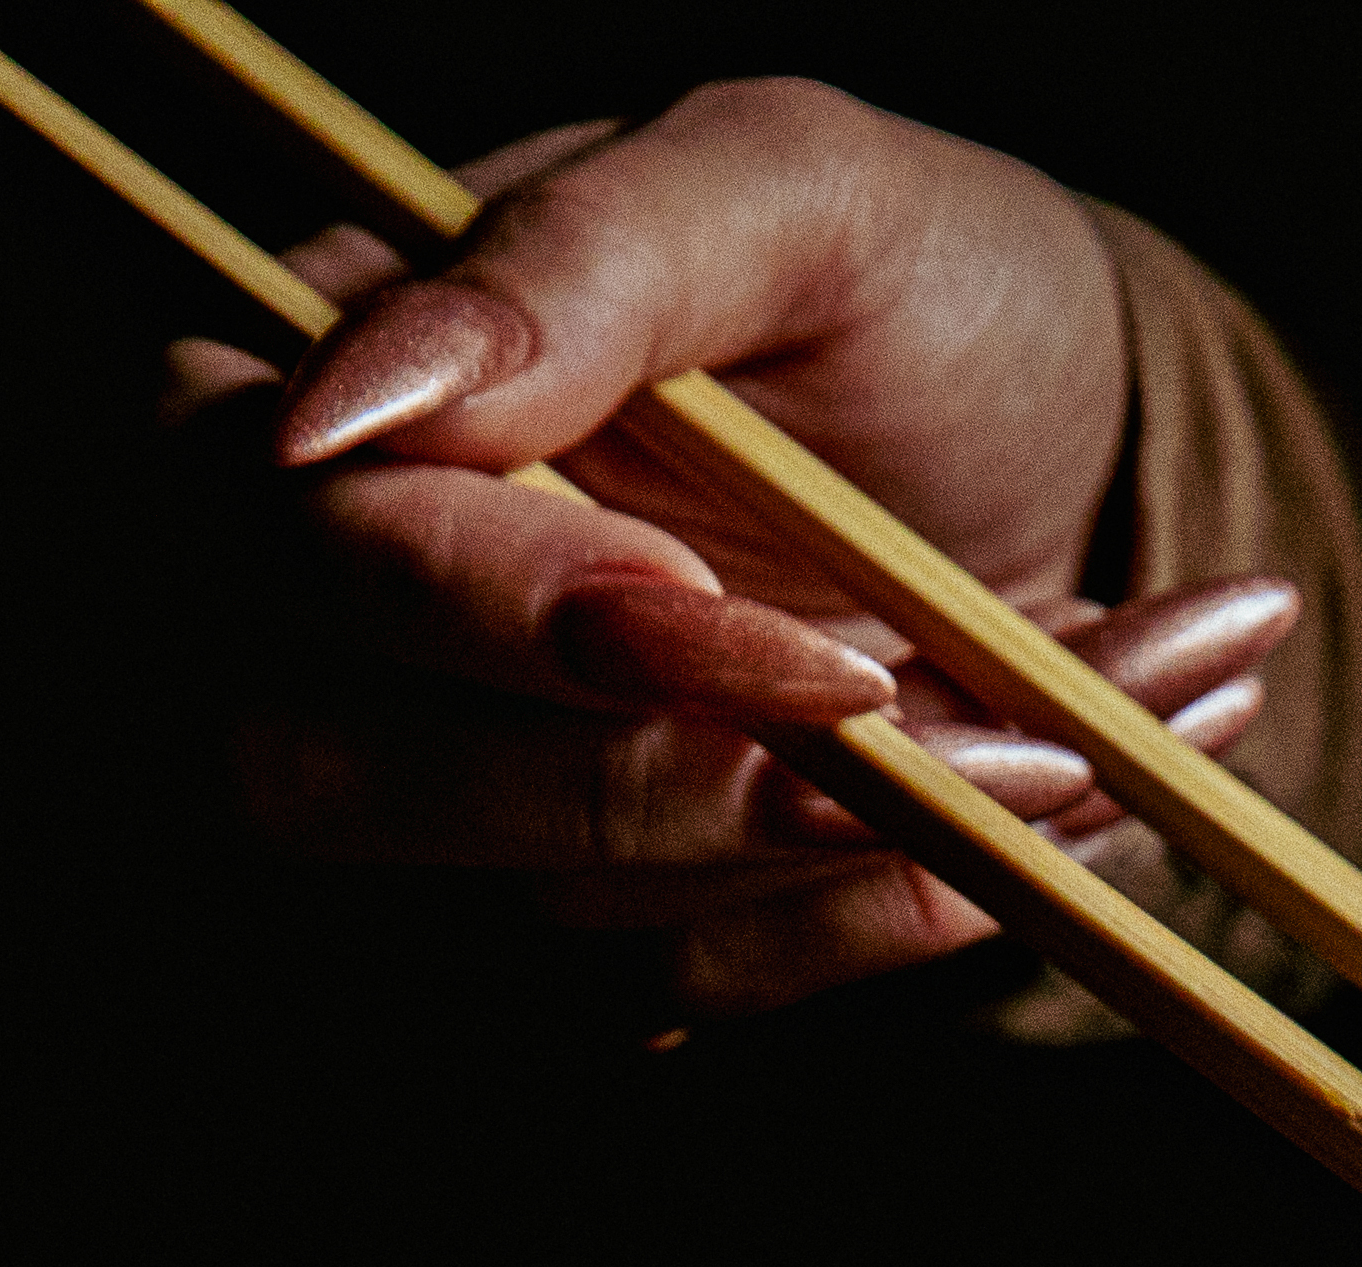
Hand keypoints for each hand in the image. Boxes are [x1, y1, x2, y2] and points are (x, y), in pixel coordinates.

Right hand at [165, 81, 1304, 1028]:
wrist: (1081, 462)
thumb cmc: (912, 291)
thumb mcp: (795, 190)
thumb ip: (583, 259)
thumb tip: (364, 395)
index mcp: (322, 388)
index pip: (280, 532)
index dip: (465, 594)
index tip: (683, 589)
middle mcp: (333, 620)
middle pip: (313, 774)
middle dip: (627, 768)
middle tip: (882, 696)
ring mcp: (448, 796)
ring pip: (528, 904)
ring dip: (822, 835)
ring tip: (1051, 723)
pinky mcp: (588, 925)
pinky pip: (678, 982)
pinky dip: (885, 903)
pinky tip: (1037, 793)